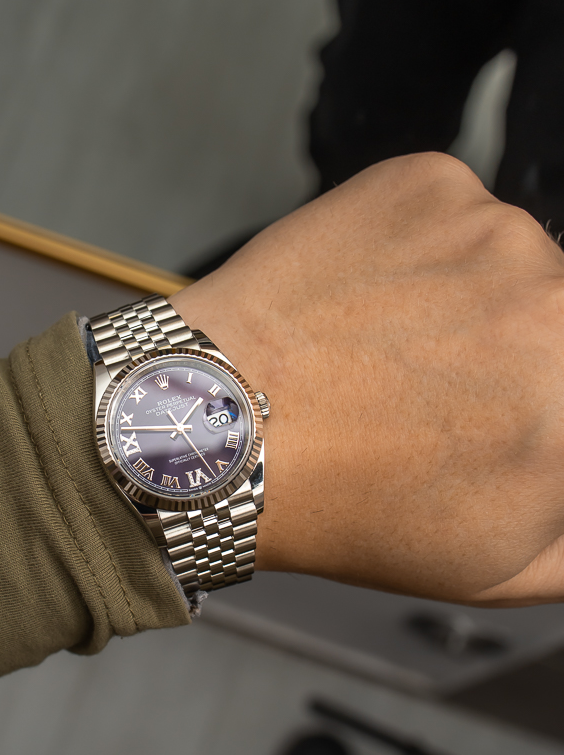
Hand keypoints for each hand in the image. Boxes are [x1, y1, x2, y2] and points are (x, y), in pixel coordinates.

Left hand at [171, 153, 563, 606]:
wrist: (225, 429)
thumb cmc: (341, 502)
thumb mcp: (494, 569)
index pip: (562, 392)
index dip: (534, 411)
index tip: (501, 416)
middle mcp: (554, 302)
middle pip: (554, 317)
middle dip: (518, 357)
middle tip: (448, 394)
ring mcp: (493, 232)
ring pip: (514, 264)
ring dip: (476, 302)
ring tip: (392, 354)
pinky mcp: (431, 185)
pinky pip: (455, 216)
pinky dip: (424, 254)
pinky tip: (369, 309)